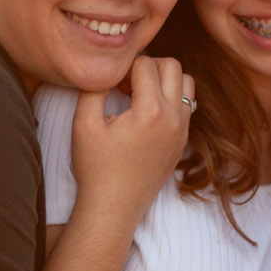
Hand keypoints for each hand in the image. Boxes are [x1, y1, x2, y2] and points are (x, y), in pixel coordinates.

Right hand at [71, 55, 194, 222]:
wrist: (113, 208)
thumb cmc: (95, 168)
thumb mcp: (84, 123)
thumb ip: (95, 87)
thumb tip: (106, 67)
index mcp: (151, 111)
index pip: (145, 63)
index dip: (124, 66)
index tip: (111, 84)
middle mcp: (174, 118)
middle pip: (172, 65)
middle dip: (148, 66)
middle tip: (126, 84)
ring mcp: (182, 131)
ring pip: (185, 84)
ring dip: (163, 80)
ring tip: (138, 96)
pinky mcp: (182, 142)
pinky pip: (185, 106)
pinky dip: (170, 99)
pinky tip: (145, 114)